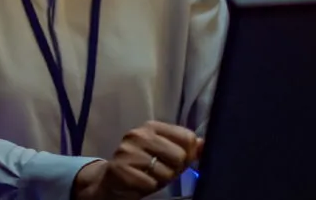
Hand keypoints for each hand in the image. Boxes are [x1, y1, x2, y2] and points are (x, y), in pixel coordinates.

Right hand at [74, 121, 202, 199]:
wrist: (110, 181)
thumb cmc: (142, 167)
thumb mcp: (164, 155)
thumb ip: (185, 149)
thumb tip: (204, 144)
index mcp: (152, 127)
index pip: (187, 137)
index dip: (189, 154)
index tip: (179, 161)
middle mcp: (139, 134)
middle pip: (179, 156)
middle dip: (174, 170)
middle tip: (161, 171)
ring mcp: (128, 150)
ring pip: (165, 172)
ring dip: (160, 180)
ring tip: (149, 176)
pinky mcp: (120, 168)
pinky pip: (150, 183)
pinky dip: (148, 187)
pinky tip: (139, 182)